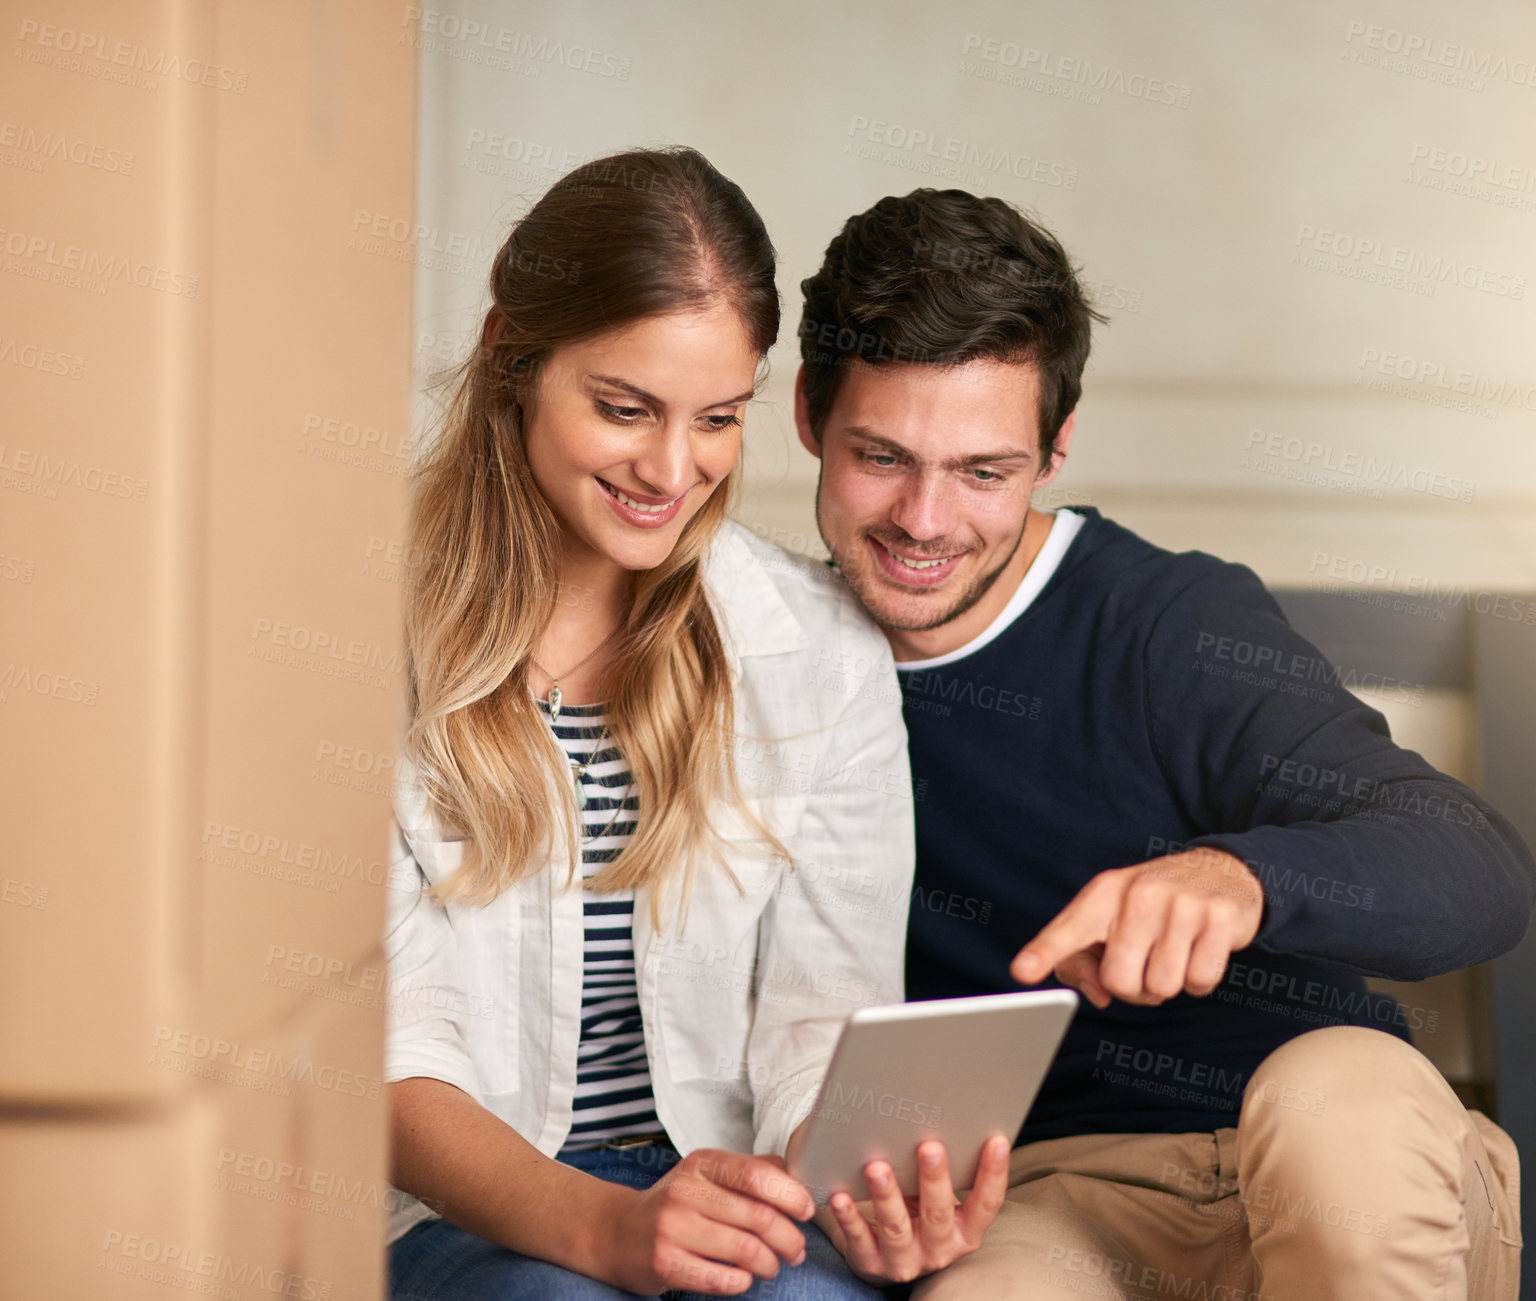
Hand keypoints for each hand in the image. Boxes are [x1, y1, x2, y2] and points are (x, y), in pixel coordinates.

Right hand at [603, 1148, 814, 1295]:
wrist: (617, 1231)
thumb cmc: (676, 1203)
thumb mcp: (707, 1175)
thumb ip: (751, 1171)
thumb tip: (798, 1175)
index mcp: (702, 1164)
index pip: (757, 1175)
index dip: (791, 1194)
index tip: (807, 1210)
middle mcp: (686, 1191)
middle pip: (758, 1217)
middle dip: (789, 1238)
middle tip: (797, 1251)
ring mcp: (672, 1228)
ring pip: (746, 1251)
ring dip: (771, 1264)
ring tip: (773, 1266)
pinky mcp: (665, 1263)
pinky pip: (722, 1279)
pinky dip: (743, 1282)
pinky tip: (744, 1278)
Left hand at [822, 1136, 1009, 1284]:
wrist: (888, 1257)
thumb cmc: (920, 1214)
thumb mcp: (940, 1200)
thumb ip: (946, 1173)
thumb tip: (945, 1115)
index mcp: (965, 1231)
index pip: (986, 1204)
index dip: (994, 1174)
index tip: (996, 1140)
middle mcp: (939, 1249)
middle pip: (938, 1214)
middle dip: (934, 1179)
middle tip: (929, 1146)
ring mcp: (905, 1259)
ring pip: (896, 1227)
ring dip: (887, 1196)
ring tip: (876, 1166)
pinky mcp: (872, 1263)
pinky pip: (860, 1238)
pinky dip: (850, 1217)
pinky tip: (841, 1196)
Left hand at [1011, 848, 1262, 1006]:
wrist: (1222, 871)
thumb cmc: (1153, 905)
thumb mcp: (1112, 919)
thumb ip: (1085, 960)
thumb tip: (1098, 995)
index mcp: (1104, 893)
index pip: (1069, 928)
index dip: (1044, 952)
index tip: (1022, 971)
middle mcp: (1140, 894)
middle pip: (1119, 981)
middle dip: (1134, 988)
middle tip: (1145, 964)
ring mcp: (1182, 905)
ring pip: (1162, 987)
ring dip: (1168, 984)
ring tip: (1174, 953)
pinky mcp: (1219, 920)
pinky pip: (1200, 982)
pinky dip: (1199, 980)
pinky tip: (1199, 950)